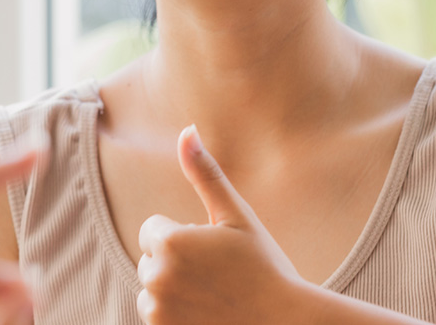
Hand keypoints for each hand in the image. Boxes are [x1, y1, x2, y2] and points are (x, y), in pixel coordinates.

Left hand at [136, 126, 306, 324]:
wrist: (284, 324)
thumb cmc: (264, 267)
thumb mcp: (236, 216)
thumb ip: (205, 174)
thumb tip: (187, 130)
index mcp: (170, 240)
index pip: (153, 229)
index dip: (182, 236)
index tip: (212, 250)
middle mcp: (156, 276)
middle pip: (151, 259)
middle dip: (176, 262)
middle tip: (217, 274)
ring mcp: (157, 310)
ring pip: (152, 288)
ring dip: (173, 289)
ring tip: (213, 294)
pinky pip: (155, 314)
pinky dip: (174, 314)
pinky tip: (207, 313)